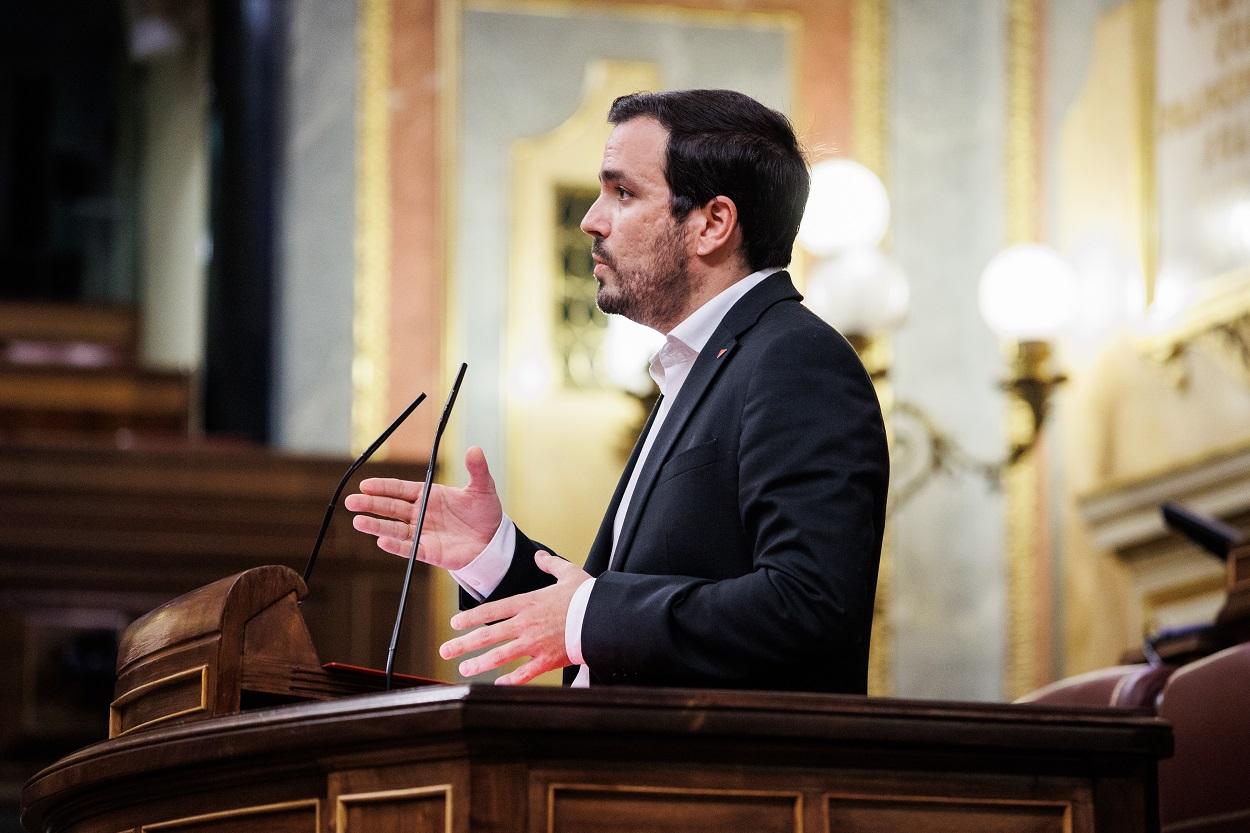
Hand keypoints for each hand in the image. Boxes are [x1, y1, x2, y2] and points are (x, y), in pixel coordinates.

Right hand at [345, 446, 501, 570]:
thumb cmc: (485, 513)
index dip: (383, 487)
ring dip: (376, 525)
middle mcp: (420, 514)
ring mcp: (422, 533)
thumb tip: (475, 449)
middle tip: (351, 501)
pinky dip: (395, 545)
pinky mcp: (428, 552)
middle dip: (371, 504)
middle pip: (391, 508)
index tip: (365, 485)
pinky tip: (381, 541)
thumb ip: (477, 470)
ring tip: (358, 521)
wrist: (493, 541)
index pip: (400, 489)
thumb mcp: (483, 488)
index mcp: (428, 496)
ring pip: (394, 528)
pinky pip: (408, 548)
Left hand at [439, 552, 590, 684]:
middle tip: (446, 650)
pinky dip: (510, 680)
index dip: (471, 617)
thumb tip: (540, 556)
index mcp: (528, 602)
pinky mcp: (547, 660)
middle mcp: (526, 624)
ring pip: (500, 655)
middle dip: (464, 643)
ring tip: (464, 669)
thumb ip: (550, 565)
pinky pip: (524, 673)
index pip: (491, 610)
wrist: (603, 617)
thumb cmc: (586, 596)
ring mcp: (534, 644)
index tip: (455, 623)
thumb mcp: (568, 573)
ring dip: (480, 663)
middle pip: (488, 635)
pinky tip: (497, 684)